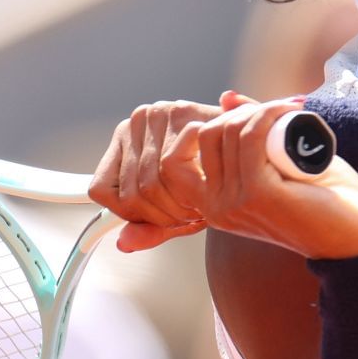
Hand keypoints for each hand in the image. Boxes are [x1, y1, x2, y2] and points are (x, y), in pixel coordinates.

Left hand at [88, 97, 240, 251]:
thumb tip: (123, 244)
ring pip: (148, 184)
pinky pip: (169, 167)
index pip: (102, 190)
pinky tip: (205, 186)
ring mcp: (156, 114)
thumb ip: (150, 230)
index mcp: (124, 141)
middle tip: (191, 215)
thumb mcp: (177, 212)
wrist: (255, 155)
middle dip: (163, 216)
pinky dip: (188, 185)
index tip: (165, 219)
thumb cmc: (213, 182)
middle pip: (130, 192)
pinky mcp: (181, 113)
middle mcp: (136, 122)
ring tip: (200, 204)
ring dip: (179, 206)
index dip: (135, 216)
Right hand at [162, 100, 357, 260]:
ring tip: (291, 111)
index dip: (197, 129)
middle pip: (207, 136)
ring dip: (261, 110)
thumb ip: (250, 135)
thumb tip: (227, 97)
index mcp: (212, 205)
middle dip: (240, 113)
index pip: (174, 160)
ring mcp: (234, 203)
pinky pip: (250, 137)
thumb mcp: (276, 162)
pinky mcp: (259, 194)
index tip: (241, 118)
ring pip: (229, 132)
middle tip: (278, 112)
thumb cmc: (322, 198)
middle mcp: (216, 208)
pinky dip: (268, 114)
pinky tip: (290, 110)